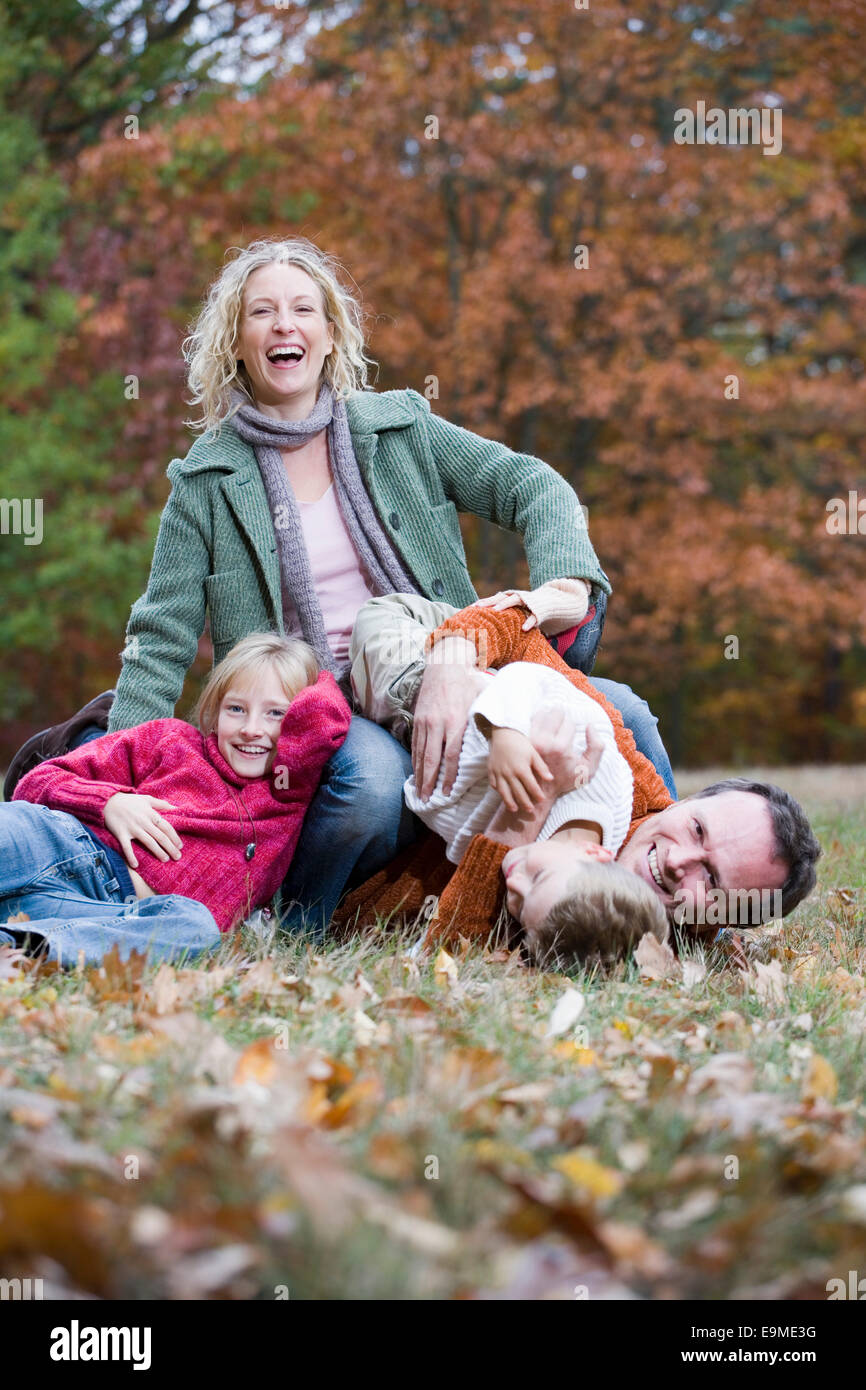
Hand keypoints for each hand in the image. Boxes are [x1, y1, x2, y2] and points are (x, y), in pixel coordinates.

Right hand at [103, 793, 182, 869]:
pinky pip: (127, 847)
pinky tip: (136, 865)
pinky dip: (131, 856)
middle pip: (160, 836)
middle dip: (170, 847)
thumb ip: (162, 804)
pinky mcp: (121, 834)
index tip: (180, 846)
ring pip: (148, 842)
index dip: (174, 837)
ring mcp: (132, 828)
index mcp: (150, 813)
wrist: (108, 802)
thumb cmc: (130, 801)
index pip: (166, 827)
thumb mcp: (147, 799)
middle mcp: (143, 822)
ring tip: (165, 859)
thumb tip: (177, 808)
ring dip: (158, 852)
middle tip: (177, 857)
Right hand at [411, 638, 487, 797]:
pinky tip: (415, 773)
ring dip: (419, 776)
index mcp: (455, 722)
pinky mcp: (417, 719)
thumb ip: (484, 720)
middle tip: (428, 800)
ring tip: (419, 793)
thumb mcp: (478, 701)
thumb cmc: (466, 683)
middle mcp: (437, 724)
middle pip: (432, 760)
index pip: (451, 756)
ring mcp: (425, 722)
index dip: (449, 776)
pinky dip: (414, 761)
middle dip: (429, 782)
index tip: (448, 792)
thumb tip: (500, 736)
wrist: (443, 665)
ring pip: (420, 754)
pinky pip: (415, 745)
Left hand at [474, 578, 589, 634]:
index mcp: (511, 597)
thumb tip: (490, 625)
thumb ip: (505, 614)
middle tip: (479, 607)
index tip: (471, 607)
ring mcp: (529, 603)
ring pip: (516, 601)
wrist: (553, 603)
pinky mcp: (540, 611)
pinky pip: (534, 616)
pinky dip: (529, 622)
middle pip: (501, 597)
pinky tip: (524, 628)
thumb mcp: (516, 610)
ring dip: (506, 605)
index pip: (494, 598)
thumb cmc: (529, 609)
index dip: (484, 602)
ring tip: (496, 611)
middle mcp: (518, 597)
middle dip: (490, 601)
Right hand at [487, 727, 553, 813]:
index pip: (531, 786)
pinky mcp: (491, 771)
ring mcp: (498, 773)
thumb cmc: (520, 743)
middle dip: (525, 802)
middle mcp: (509, 773)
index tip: (542, 800)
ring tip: (514, 809)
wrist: (502, 733)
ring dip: (509, 802)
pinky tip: (503, 795)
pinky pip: (494, 784)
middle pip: (518, 792)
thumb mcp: (533, 753)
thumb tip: (550, 779)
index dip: (537, 794)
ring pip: (504, 792)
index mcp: (521, 768)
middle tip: (530, 810)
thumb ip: (541, 767)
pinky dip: (498, 791)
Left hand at [528, 706, 604, 794]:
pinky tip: (541, 727)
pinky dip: (537, 720)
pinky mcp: (522, 739)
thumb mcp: (588, 770)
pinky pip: (530, 720)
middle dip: (561, 717)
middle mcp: (543, 742)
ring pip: (542, 713)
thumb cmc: (564, 780)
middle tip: (562, 725)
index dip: (572, 727)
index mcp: (560, 748)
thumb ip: (596, 747)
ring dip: (549, 716)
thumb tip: (590, 725)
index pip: (570, 723)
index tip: (570, 735)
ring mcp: (530, 739)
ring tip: (552, 726)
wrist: (539, 791)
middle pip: (555, 713)